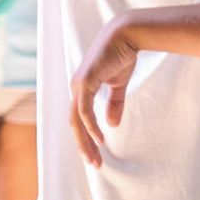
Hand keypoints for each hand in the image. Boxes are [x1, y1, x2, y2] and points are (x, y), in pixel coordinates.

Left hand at [69, 15, 138, 168]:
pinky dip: (90, 126)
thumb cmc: (121, 55)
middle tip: (94, 164)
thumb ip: (114, 103)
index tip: (97, 155)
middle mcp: (76, 87)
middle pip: (74, 123)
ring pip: (76, 120)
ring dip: (85, 141)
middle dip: (83, 145)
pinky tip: (99, 138)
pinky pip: (84, 110)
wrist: (126, 35)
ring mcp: (78, 84)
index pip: (79, 119)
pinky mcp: (85, 81)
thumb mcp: (118, 85)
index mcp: (82, 88)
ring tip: (95, 158)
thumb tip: (111, 124)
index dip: (86, 137)